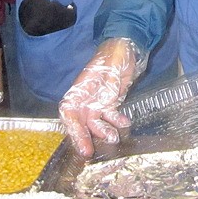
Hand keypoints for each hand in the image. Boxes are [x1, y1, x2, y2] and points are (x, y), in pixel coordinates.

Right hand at [59, 38, 146, 158]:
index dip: (72, 127)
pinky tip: (125, 123)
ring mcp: (98, 100)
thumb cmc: (116, 52)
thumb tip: (108, 97)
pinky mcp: (110, 101)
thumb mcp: (113, 64)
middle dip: (82, 137)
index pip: (69, 109)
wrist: (127, 46)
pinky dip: (116, 122)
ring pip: (95, 122)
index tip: (80, 141)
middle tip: (89, 153)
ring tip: (114, 137)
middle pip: (79, 121)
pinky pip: (110, 117)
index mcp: (82, 86)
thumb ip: (110, 80)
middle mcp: (87, 96)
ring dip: (102, 132)